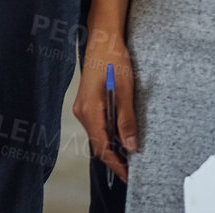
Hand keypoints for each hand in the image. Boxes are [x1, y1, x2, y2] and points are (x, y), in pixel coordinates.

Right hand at [73, 24, 136, 182]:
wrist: (102, 38)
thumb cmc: (112, 58)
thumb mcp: (125, 89)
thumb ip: (126, 119)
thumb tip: (130, 145)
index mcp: (89, 109)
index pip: (102, 146)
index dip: (115, 164)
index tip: (128, 176)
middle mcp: (82, 111)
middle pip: (97, 143)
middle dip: (114, 158)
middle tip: (132, 170)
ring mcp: (82, 106)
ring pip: (97, 134)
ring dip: (112, 146)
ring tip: (130, 156)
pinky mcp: (87, 102)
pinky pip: (97, 124)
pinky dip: (108, 134)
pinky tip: (120, 136)